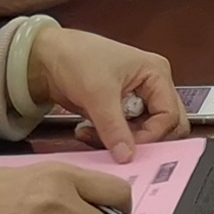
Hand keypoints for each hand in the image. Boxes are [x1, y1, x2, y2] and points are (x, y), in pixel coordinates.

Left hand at [25, 26, 183, 156]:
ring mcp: (137, 98)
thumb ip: (114, 127)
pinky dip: (110, 138)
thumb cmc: (75, 57)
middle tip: (121, 148)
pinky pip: (125, 133)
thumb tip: (127, 156)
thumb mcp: (97, 94)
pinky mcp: (120, 110)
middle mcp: (152, 86)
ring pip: (145, 132)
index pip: (170, 115)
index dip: (152, 135)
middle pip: (165, 125)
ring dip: (122, 141)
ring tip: (94, 136)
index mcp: (156, 73)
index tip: (129, 148)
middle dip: (144, 140)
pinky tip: (89, 132)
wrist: (44, 57)